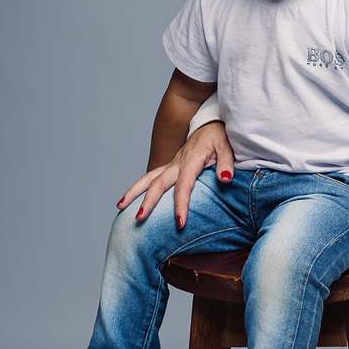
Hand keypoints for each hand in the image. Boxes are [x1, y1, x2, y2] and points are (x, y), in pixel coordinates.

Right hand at [116, 121, 234, 226]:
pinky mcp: (169, 166)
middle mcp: (177, 163)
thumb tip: (225, 179)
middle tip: (139, 218)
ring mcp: (171, 164)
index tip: (179, 223)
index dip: (180, 205)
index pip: (184, 186)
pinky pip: (151, 177)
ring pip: (148, 178)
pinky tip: (130, 200)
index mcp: (191, 160)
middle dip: (148, 201)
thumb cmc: (219, 138)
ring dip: (133, 192)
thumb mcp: (227, 148)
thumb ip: (227, 164)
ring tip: (120, 207)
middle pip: (158, 183)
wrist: (211, 125)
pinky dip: (139, 188)